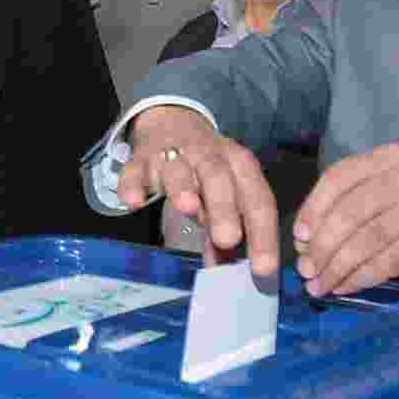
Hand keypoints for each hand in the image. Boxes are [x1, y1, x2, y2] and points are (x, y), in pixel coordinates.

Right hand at [116, 106, 279, 274]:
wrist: (172, 124)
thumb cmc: (207, 171)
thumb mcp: (225, 195)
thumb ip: (225, 234)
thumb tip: (233, 275)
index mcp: (238, 166)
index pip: (257, 199)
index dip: (263, 234)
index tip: (264, 269)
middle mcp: (208, 156)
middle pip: (218, 178)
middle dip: (224, 208)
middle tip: (229, 240)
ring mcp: (173, 156)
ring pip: (179, 170)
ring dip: (183, 188)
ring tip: (187, 209)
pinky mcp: (141, 160)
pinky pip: (135, 171)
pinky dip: (134, 185)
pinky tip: (135, 201)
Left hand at [291, 143, 398, 295]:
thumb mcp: (381, 196)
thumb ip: (344, 207)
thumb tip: (303, 240)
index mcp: (390, 157)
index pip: (340, 177)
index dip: (314, 208)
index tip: (299, 236)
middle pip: (350, 212)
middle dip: (322, 245)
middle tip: (305, 270)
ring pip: (366, 240)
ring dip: (336, 268)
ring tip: (318, 285)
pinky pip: (385, 262)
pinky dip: (359, 278)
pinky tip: (344, 287)